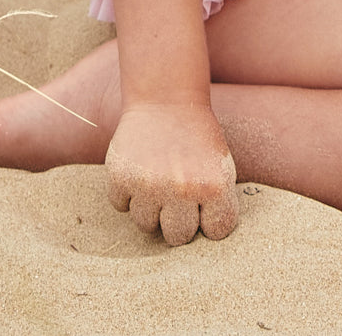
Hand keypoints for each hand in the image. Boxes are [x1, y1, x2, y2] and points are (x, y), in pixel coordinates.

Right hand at [105, 102, 237, 245]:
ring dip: (151, 207)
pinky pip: (122, 206)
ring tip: (158, 179)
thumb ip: (218, 204)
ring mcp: (149, 186)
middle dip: (178, 220)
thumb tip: (206, 243)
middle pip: (178, 238)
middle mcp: (182, 189)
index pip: (216, 231)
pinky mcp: (121, 178)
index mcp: (214, 185)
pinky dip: (127, 193)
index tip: (206, 204)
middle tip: (178, 196)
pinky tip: (139, 169)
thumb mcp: (221, 165)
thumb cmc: (198, 137)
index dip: (210, 219)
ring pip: (146, 225)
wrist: (165, 99)